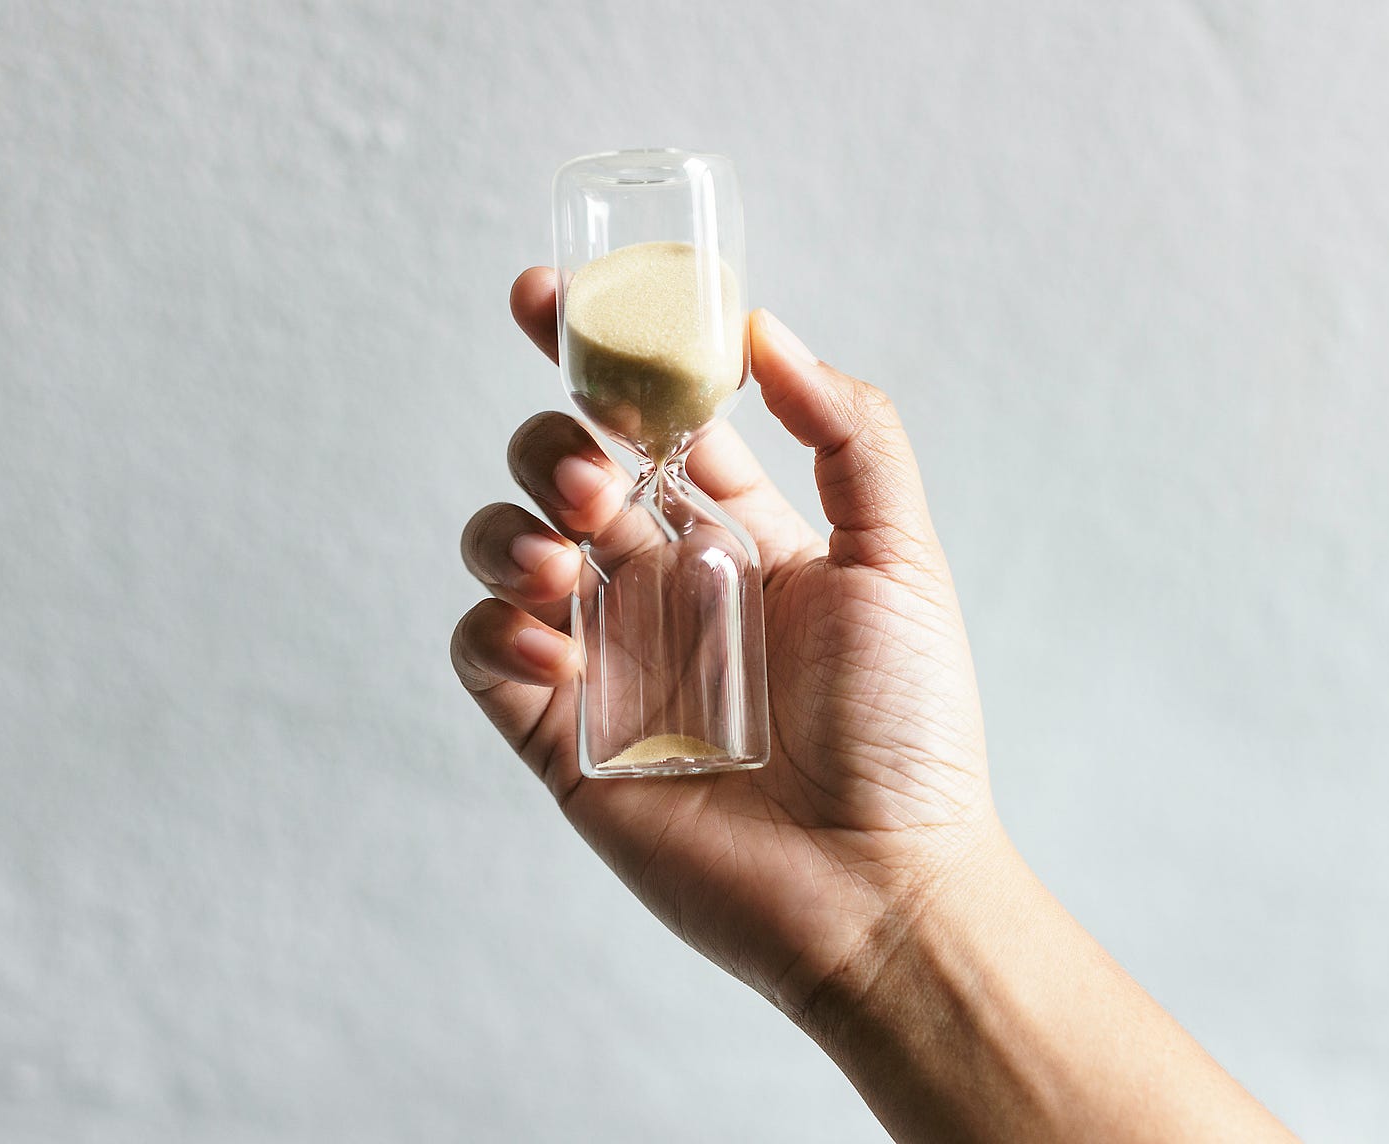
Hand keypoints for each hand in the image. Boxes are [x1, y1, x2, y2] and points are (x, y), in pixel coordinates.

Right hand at [453, 267, 998, 1015]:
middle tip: (597, 485)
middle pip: (561, 470)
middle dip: (553, 449)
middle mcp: (662, 583)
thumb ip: (851, 433)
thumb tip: (767, 331)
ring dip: (510, 528)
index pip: (647, 421)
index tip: (547, 295)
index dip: (593, 354)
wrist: (878, 886)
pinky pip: (482, 651)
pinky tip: (543, 635)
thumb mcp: (900, 560)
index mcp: (735, 532)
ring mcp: (605, 655)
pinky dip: (488, 624)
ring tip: (568, 558)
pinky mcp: (561, 734)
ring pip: (504, 546)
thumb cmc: (906, 729)